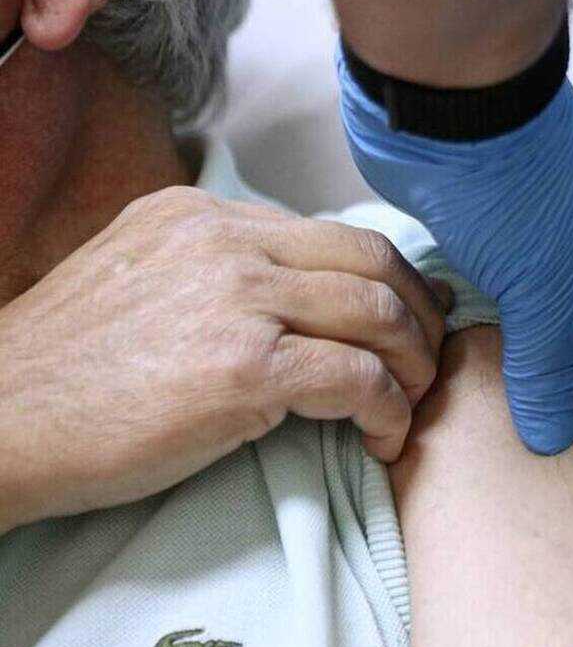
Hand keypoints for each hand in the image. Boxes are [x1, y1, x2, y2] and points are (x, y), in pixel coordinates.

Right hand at [0, 187, 450, 531]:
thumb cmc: (67, 369)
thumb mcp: (142, 277)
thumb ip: (219, 269)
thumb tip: (301, 292)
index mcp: (203, 212)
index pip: (333, 234)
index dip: (390, 279)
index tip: (413, 316)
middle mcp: (226, 239)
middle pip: (374, 260)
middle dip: (421, 313)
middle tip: (430, 360)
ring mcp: (236, 297)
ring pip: (379, 312)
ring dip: (415, 363)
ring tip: (411, 402)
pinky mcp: (243, 366)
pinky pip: (359, 376)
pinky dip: (389, 408)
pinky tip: (382, 434)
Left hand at [341, 74, 572, 454]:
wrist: (438, 100)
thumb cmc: (514, 175)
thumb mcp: (545, 285)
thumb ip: (550, 367)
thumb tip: (554, 437)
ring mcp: (541, 228)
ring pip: (554, 309)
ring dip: (545, 355)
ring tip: (535, 411)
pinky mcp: (488, 227)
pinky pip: (505, 293)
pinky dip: (500, 330)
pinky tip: (484, 365)